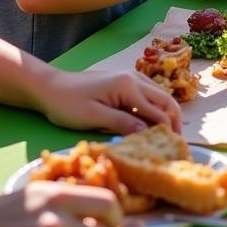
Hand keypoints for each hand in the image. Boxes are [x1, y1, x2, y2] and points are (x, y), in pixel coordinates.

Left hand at [36, 68, 181, 135]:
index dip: (168, 129)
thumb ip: (122, 123)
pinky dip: (156, 109)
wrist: (50, 87)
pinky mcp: (126, 82)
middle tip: (176, 142)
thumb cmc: (67, 104)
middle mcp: (135, 78)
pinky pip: (149, 95)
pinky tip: (152, 124)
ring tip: (167, 136)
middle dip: (174, 120)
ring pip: (160, 95)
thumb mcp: (93, 117)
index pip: (158, 110)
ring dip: (167, 114)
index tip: (172, 148)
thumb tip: (147, 134)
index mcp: (128, 86)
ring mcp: (132, 78)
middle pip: (166, 99)